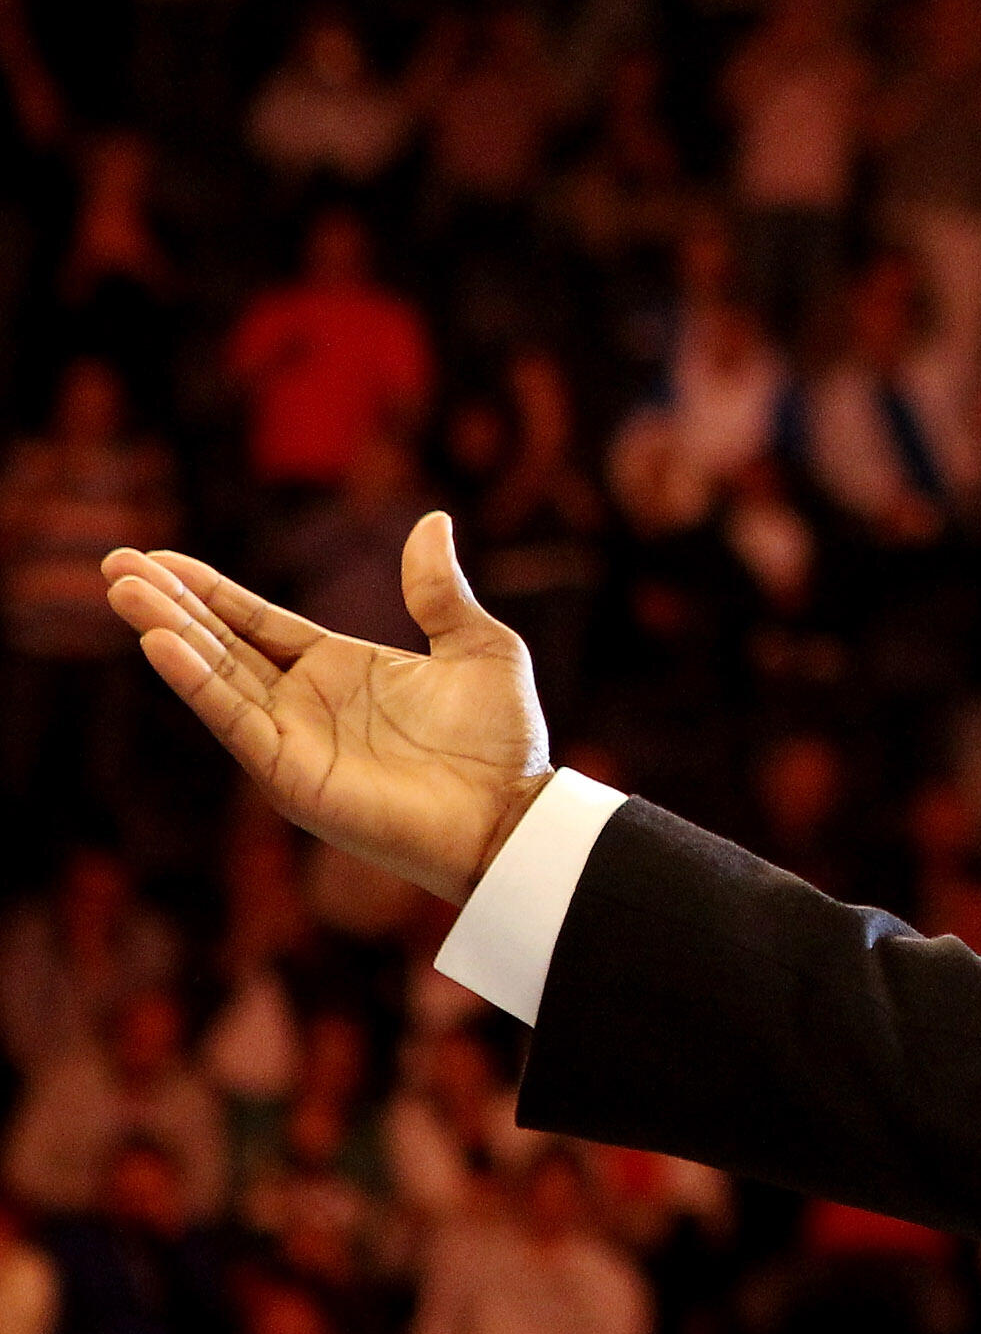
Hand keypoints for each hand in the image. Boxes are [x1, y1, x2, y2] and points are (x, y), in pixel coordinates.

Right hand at [102, 513, 552, 905]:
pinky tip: (161, 645)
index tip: (160, 557)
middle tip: (114, 563)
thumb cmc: (502, 741)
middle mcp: (304, 702)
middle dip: (168, 604)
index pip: (257, 621)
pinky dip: (197, 684)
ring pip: (216, 677)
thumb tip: (433, 520)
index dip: (210, 590)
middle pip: (222, 643)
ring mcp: (292, 739)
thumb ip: (439, 590)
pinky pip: (235, 721)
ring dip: (168, 633)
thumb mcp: (478, 646)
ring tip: (122, 591)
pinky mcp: (291, 775)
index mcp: (339, 668)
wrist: (514, 813)